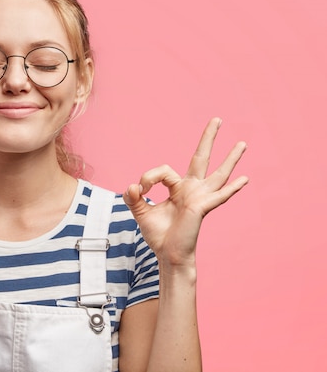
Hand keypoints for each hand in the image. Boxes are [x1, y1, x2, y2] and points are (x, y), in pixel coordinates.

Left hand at [123, 118, 248, 267]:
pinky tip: (244, 179)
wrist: (167, 254)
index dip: (149, 177)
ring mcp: (200, 197)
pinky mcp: (202, 208)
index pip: (164, 170)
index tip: (139, 190)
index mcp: (178, 188)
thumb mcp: (141, 212)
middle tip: (217, 119)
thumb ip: (133, 198)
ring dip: (230, 158)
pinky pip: (218, 196)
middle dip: (208, 138)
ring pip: (218, 173)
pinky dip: (231, 188)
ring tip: (242, 143)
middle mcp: (192, 189)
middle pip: (201, 158)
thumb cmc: (159, 234)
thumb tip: (131, 186)